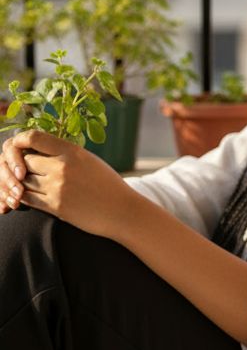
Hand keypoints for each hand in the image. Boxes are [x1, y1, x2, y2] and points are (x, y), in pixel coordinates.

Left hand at [0, 129, 132, 237]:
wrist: (124, 212)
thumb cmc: (107, 186)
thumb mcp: (89, 161)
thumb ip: (65, 154)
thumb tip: (38, 149)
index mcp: (72, 151)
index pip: (33, 137)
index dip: (20, 142)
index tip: (20, 148)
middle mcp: (63, 167)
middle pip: (25, 161)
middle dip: (23, 166)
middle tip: (27, 172)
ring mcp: (58, 187)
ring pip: (24, 181)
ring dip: (23, 183)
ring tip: (29, 185)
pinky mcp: (57, 207)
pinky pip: (29, 198)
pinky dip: (25, 197)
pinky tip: (29, 197)